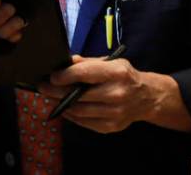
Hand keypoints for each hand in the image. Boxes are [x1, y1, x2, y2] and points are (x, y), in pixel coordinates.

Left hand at [38, 56, 190, 133]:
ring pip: (78, 111)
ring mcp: (114, 113)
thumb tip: (66, 63)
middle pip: (78, 95)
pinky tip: (66, 108)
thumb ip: (89, 63)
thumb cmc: (125, 77)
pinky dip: (72, 115)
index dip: (65, 75)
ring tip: (52, 97)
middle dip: (57, 91)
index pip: (85, 74)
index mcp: (118, 73)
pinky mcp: (110, 127)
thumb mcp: (112, 63)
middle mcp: (117, 93)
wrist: (147, 98)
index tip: (52, 76)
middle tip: (43, 87)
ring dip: (62, 104)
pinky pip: (84, 122)